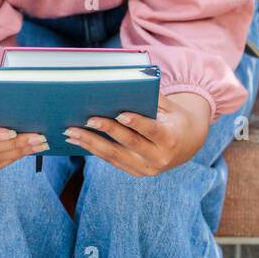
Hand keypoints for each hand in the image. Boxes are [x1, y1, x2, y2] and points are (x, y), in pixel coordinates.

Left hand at [63, 91, 210, 176]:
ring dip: (91, 143)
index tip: (120, 114)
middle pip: (129, 144)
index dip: (136, 123)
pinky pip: (112, 160)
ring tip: (71, 132)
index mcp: (170, 138)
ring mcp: (146, 168)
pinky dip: (94, 150)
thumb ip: (152, 98)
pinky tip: (79, 141)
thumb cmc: (174, 118)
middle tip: (87, 119)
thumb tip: (126, 84)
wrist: (186, 144)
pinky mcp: (136, 172)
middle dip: (106, 130)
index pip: (152, 130)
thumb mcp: (170, 107)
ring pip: (115, 155)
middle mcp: (159, 158)